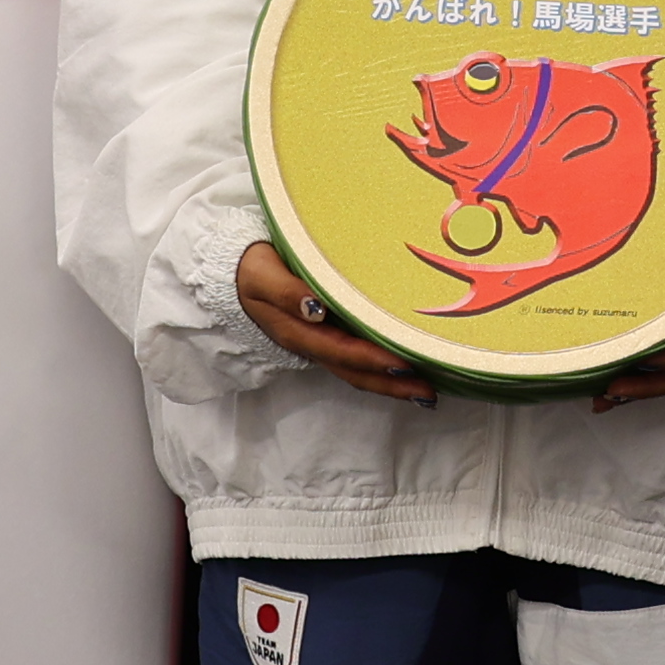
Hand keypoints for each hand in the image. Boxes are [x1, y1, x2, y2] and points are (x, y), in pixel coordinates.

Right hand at [237, 243, 442, 406]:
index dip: (373, 360)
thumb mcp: (262, 276)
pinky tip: (405, 369)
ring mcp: (321, 345)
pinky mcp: (327, 338)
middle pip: (357, 372)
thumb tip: (316, 308)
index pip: (342, 351)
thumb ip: (287, 292)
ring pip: (359, 372)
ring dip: (392, 384)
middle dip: (392, 385)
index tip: (404, 364)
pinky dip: (382, 370)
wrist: (235, 276)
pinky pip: (357, 361)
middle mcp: (314, 346)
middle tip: (429, 393)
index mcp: (300, 333)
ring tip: (426, 391)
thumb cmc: (253, 270)